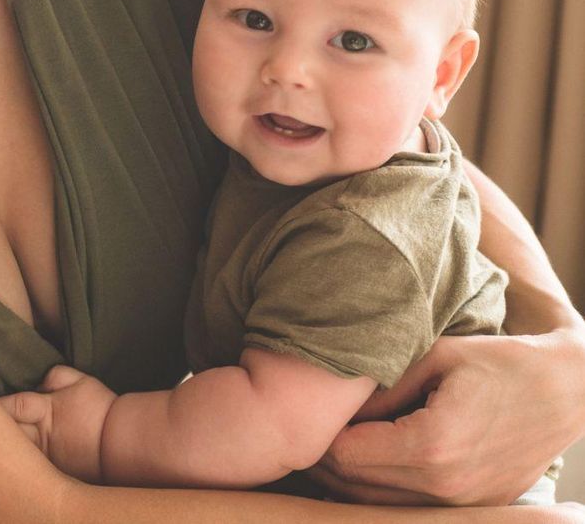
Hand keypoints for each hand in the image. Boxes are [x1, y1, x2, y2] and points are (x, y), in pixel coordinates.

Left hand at [0, 365, 116, 483]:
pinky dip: (16, 463)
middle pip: (6, 432)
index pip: (12, 405)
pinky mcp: (51, 471)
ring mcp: (44, 458)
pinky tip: (5, 461)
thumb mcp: (82, 381)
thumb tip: (40, 379)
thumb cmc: (100, 410)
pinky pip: (27, 466)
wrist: (119, 443)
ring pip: (14, 452)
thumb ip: (56, 376)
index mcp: (46, 411)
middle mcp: (41, 436)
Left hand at [309, 331, 584, 504]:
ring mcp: (462, 504)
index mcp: (432, 445)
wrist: (564, 389)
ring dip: (349, 479)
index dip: (318, 437)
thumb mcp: (433, 357)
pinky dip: (381, 487)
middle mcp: (446, 485)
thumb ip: (381, 386)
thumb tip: (335, 406)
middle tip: (307, 429)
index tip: (307, 413)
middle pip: (355, 488)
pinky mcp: (474, 508)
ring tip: (333, 442)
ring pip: (378, 504)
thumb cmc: (496, 362)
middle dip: (324, 461)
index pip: (346, 457)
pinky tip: (370, 455)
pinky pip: (409, 506)